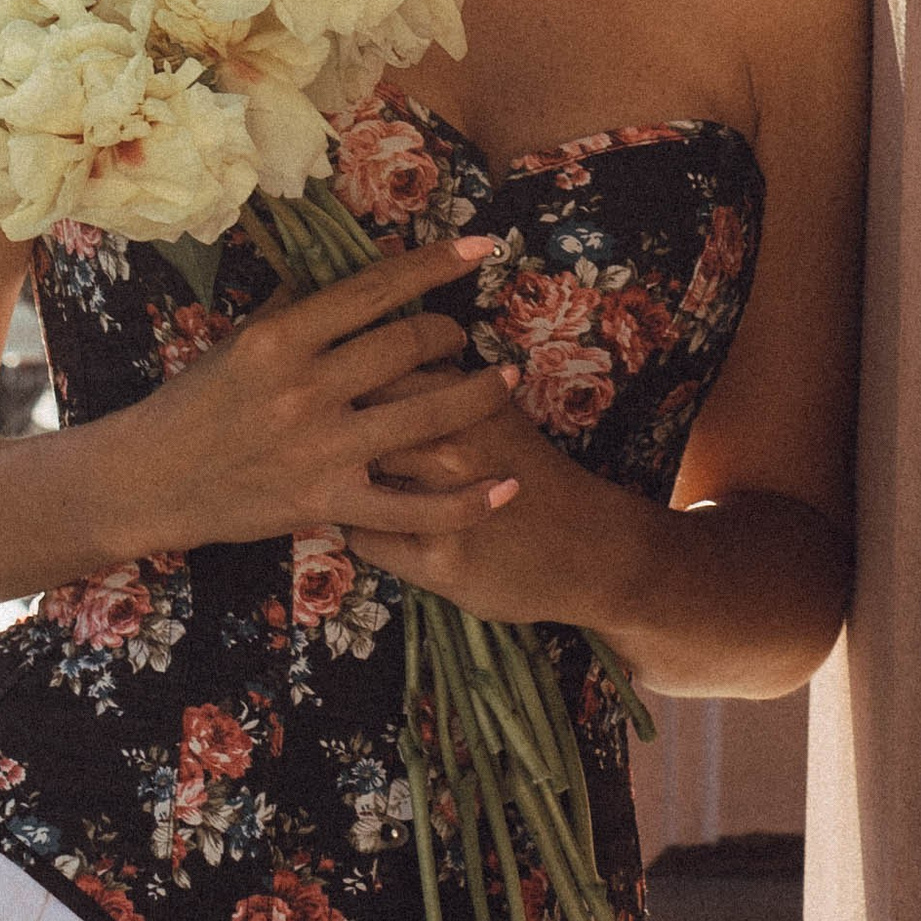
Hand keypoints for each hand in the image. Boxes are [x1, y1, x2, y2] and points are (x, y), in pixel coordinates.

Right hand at [108, 239, 519, 554]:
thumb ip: (295, 307)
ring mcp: (319, 447)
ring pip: (425, 415)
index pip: (374, 288)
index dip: (435, 265)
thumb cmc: (193, 404)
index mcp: (281, 336)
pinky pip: (411, 508)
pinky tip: (504, 488)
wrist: (148, 480)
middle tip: (465, 333)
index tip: (482, 247)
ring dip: (478, 395)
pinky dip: (465, 501)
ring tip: (507, 381)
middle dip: (452, 332)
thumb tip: (348, 269)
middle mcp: (305, 386)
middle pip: (407, 344)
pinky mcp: (326, 503)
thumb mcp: (236, 342)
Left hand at [345, 372, 650, 631]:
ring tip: (345, 484)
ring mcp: (441, 505)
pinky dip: (358, 531)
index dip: (345, 385)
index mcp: (463, 400)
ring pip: (348, 484)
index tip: (338, 397)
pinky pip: (364, 539)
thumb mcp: (493, 414)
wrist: (593, 548)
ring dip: (338, 483)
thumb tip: (369, 360)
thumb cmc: (532, 473)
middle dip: (329, 432)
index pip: (373, 373)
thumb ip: (438, 389)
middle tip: (328, 443)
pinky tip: (372, 527)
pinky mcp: (438, 560)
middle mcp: (450, 446)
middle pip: (351, 424)